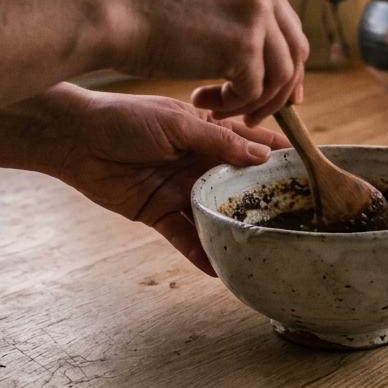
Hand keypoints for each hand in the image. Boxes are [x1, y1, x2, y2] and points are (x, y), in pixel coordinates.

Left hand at [55, 90, 287, 273]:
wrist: (77, 139)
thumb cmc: (127, 118)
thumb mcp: (178, 124)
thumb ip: (219, 141)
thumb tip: (263, 156)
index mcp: (209, 134)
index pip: (254, 144)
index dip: (280, 155)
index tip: (311, 169)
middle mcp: (201, 164)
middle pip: (240, 185)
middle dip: (265, 200)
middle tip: (296, 219)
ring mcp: (182, 190)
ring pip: (216, 214)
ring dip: (236, 230)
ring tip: (265, 249)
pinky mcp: (160, 213)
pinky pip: (186, 237)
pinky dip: (202, 253)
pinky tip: (221, 269)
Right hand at [110, 0, 308, 122]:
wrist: (105, 10)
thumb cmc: (134, 6)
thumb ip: (229, 4)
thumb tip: (254, 39)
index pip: (285, 20)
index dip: (284, 59)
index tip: (275, 87)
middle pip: (294, 47)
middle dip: (281, 87)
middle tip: (258, 112)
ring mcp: (256, 11)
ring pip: (280, 74)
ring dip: (254, 101)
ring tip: (221, 112)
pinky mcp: (243, 45)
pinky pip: (254, 89)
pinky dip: (232, 105)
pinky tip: (201, 102)